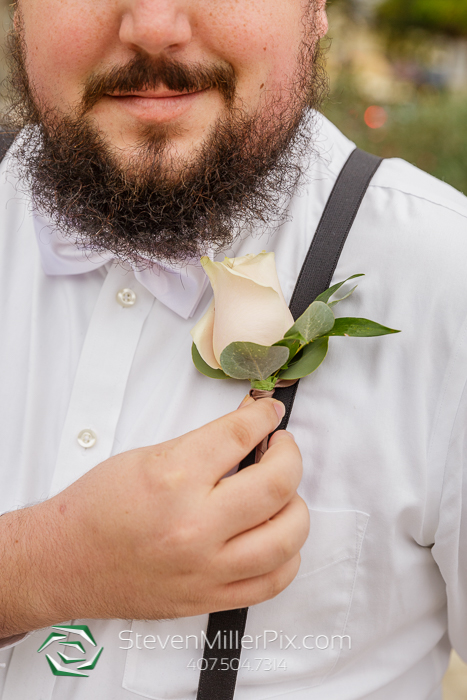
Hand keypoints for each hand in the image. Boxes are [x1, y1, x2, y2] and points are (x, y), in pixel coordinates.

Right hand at [0, 398, 308, 634]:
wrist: (64, 562)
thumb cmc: (97, 507)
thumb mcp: (147, 456)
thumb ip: (204, 444)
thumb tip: (248, 427)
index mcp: (174, 478)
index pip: (241, 435)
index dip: (264, 416)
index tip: (270, 412)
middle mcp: (194, 525)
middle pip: (278, 483)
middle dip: (289, 454)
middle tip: (280, 447)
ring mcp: (206, 568)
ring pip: (287, 535)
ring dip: (295, 504)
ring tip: (281, 493)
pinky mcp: (209, 598)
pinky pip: (274, 580)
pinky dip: (287, 554)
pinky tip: (276, 535)